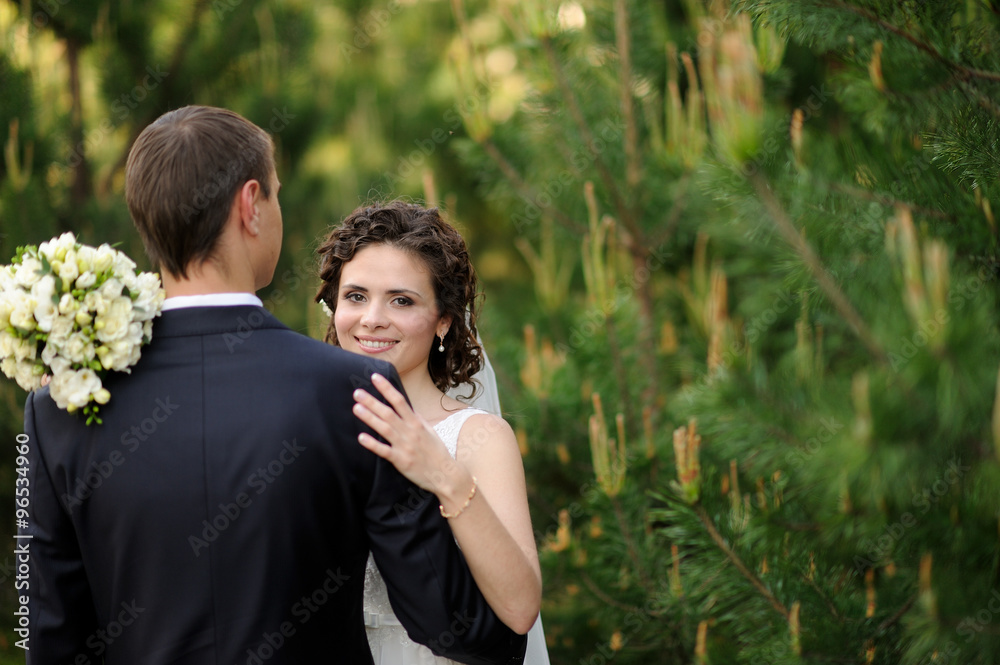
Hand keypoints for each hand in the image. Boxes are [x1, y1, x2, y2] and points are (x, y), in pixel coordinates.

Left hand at [353, 374, 470, 496]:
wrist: (446, 475)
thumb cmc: (437, 452)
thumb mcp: (430, 431)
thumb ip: (417, 419)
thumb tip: (406, 407)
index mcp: (417, 423)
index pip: (399, 401)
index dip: (386, 388)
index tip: (375, 377)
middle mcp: (410, 432)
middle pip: (388, 413)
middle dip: (372, 401)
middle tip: (357, 392)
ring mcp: (405, 446)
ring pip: (385, 429)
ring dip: (370, 418)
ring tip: (356, 408)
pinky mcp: (401, 461)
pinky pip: (384, 451)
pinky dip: (373, 444)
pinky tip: (361, 438)